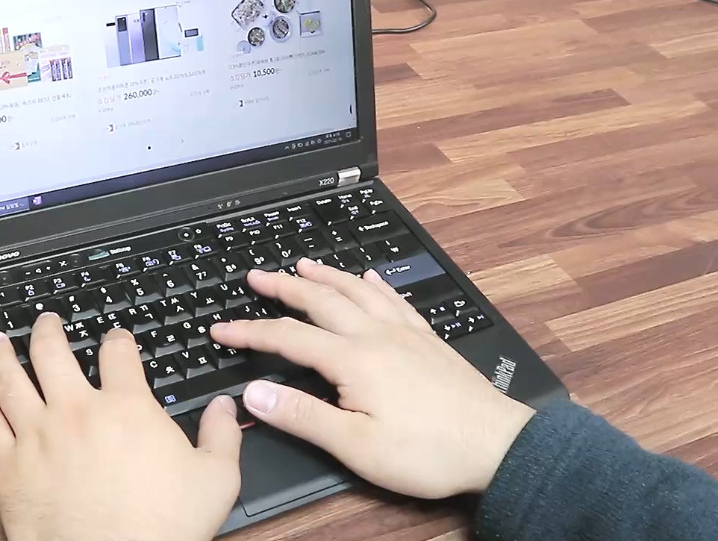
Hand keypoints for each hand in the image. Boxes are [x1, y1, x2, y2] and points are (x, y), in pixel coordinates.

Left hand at [0, 314, 242, 540]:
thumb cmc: (162, 528)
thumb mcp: (216, 479)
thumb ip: (222, 435)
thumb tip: (225, 406)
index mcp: (127, 408)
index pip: (118, 353)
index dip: (117, 338)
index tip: (115, 338)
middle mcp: (77, 411)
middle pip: (52, 351)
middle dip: (47, 329)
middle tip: (45, 321)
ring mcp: (37, 435)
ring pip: (9, 378)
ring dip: (1, 353)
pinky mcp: (9, 465)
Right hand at [210, 259, 534, 498]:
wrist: (497, 446)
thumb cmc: (429, 452)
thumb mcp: (356, 446)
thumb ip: (303, 416)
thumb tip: (253, 392)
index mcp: (353, 360)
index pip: (287, 337)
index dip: (249, 331)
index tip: (220, 329)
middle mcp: (377, 335)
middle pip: (320, 299)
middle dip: (282, 285)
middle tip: (255, 276)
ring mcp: (406, 333)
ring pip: (358, 290)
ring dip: (326, 274)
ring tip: (303, 263)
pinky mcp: (428, 340)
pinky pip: (394, 299)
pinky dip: (374, 284)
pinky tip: (370, 277)